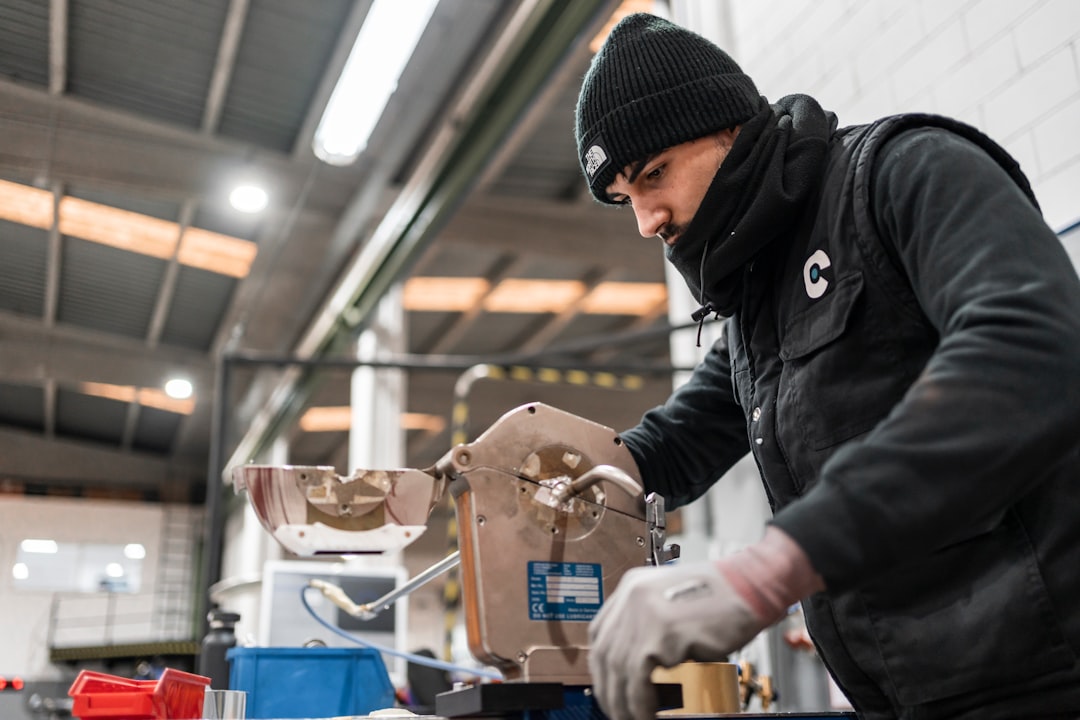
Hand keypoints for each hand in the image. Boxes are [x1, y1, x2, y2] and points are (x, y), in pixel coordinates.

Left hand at [587, 561, 760, 719]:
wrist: (753, 584)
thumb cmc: (724, 596)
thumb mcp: (675, 598)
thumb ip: (654, 622)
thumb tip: (641, 662)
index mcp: (633, 587)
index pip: (601, 632)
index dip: (602, 664)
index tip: (609, 684)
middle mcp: (633, 598)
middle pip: (606, 654)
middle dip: (609, 689)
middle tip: (618, 710)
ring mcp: (645, 614)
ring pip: (620, 672)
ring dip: (624, 703)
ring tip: (635, 718)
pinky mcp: (663, 634)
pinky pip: (642, 680)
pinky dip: (642, 704)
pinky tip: (650, 714)